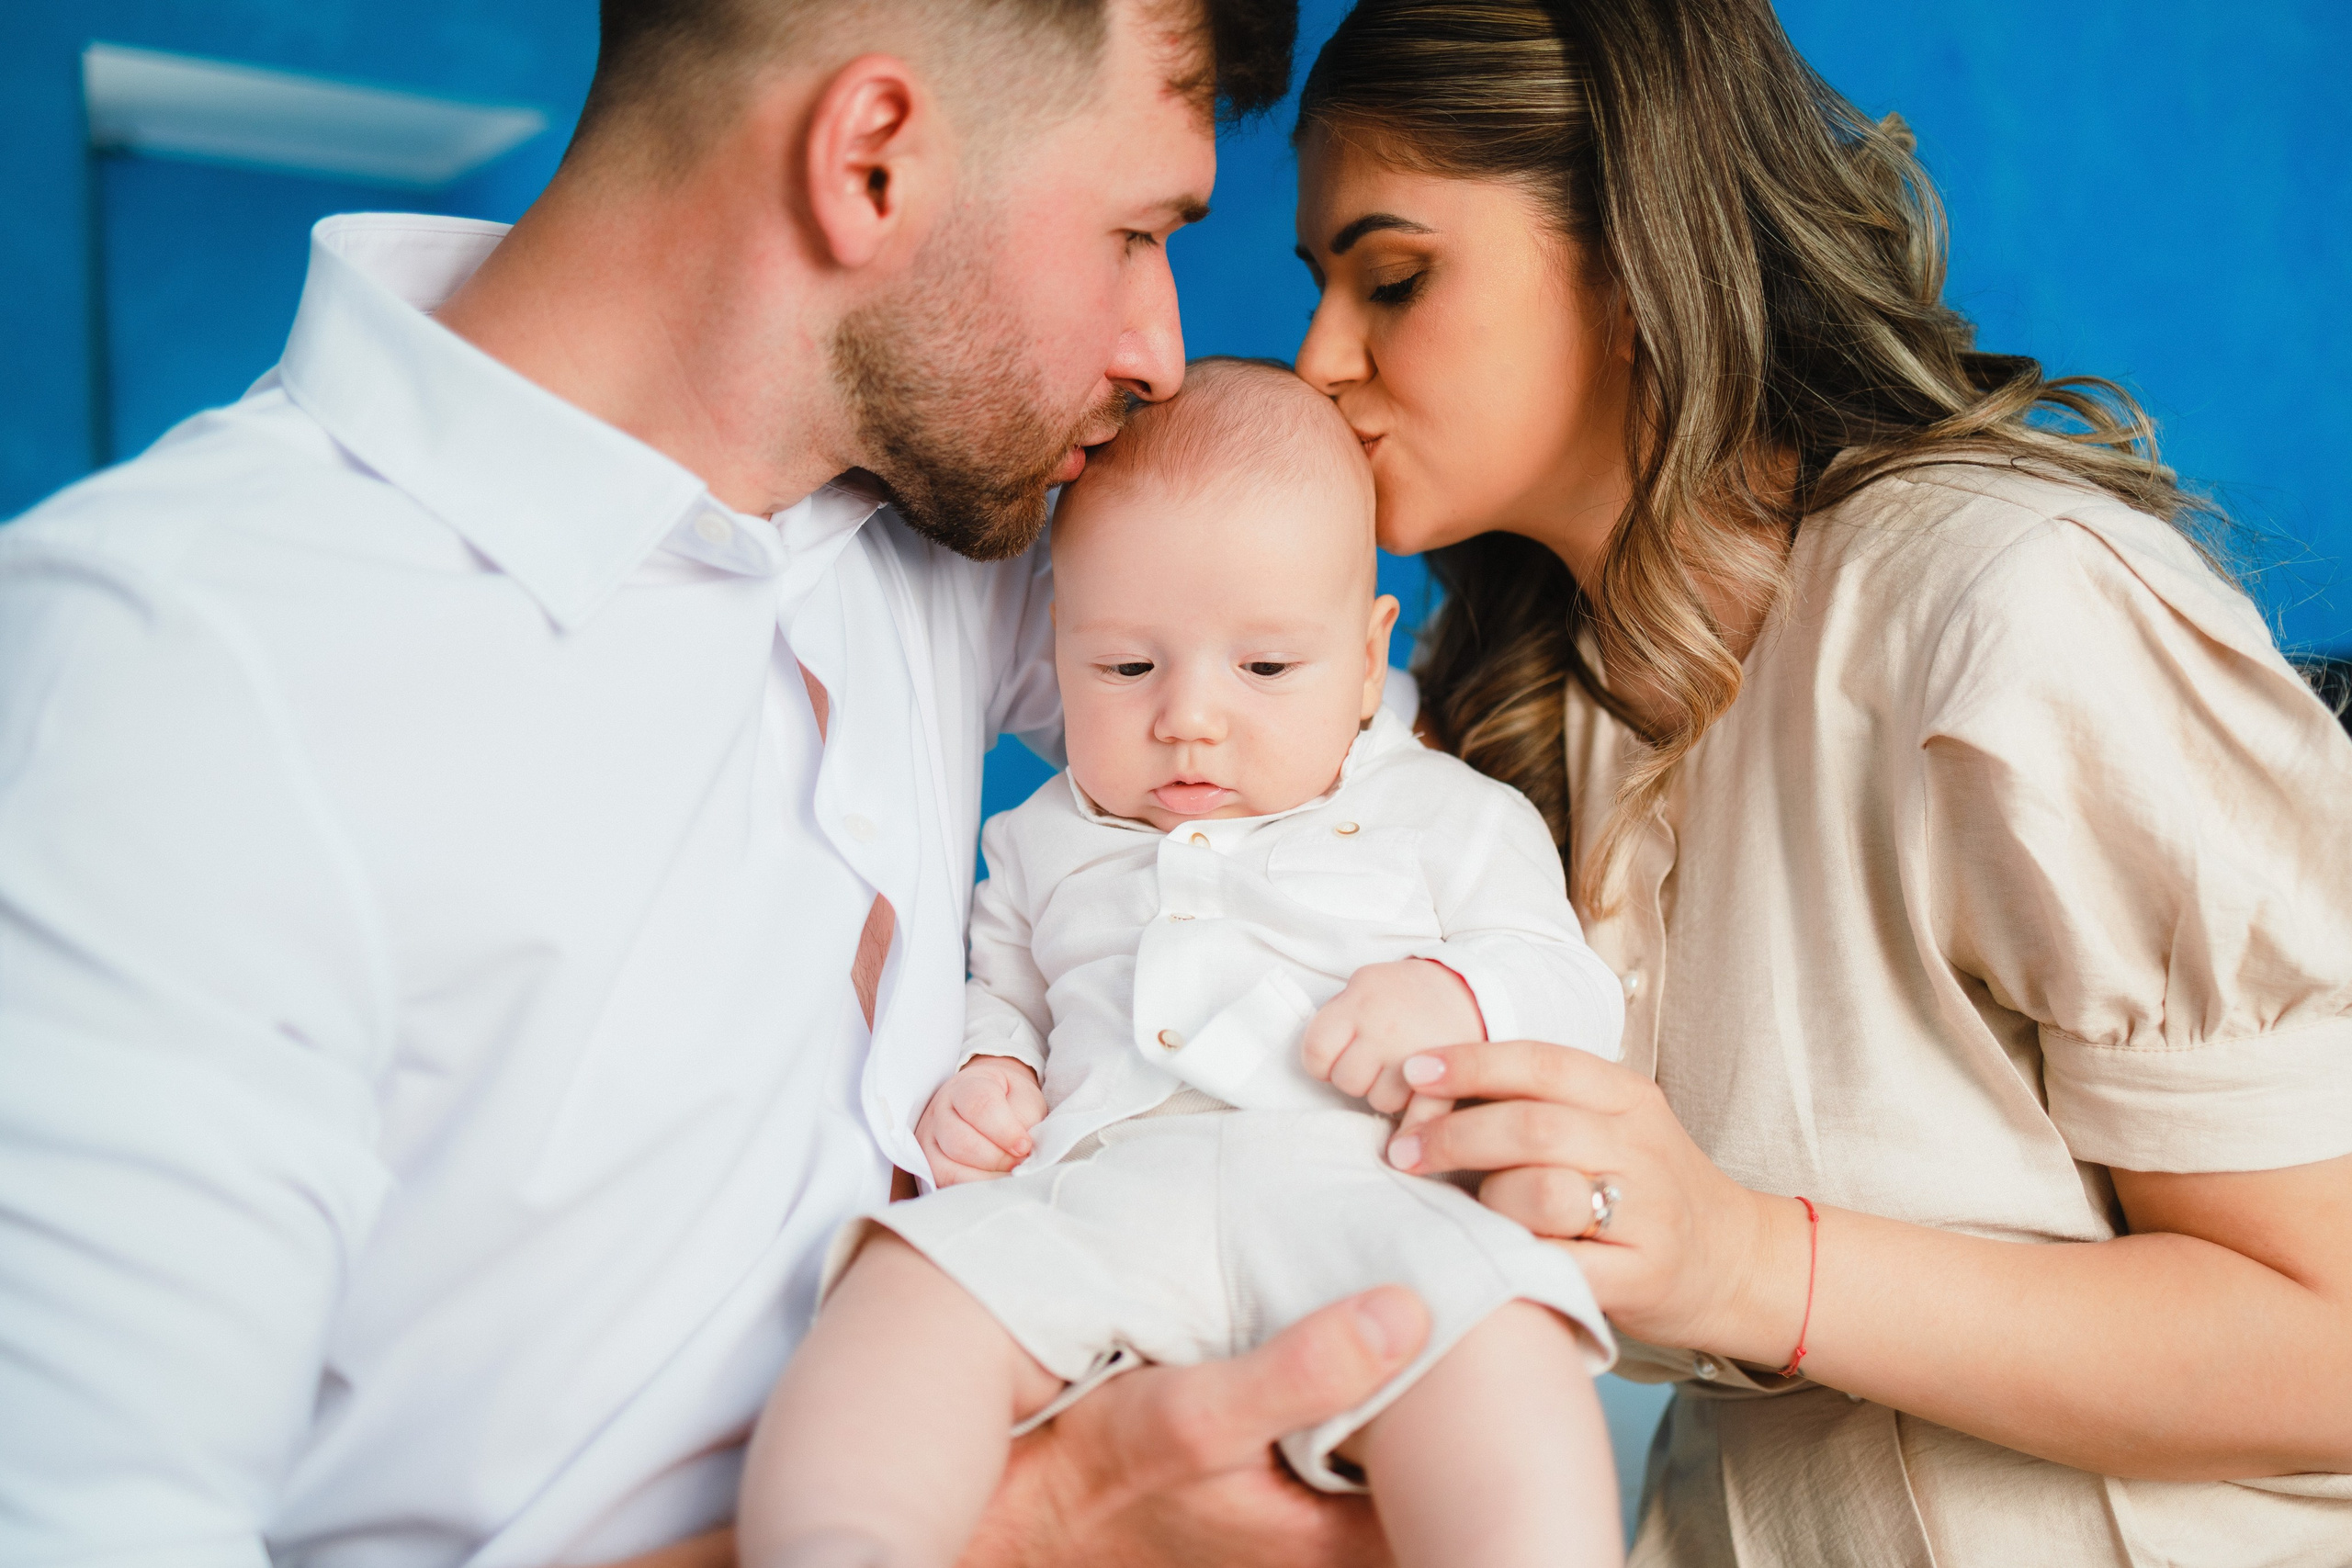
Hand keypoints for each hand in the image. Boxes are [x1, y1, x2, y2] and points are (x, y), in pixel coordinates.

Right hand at [916, 1056, 1047, 1186]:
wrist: (989, 1103)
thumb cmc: (1009, 1101)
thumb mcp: (1024, 1098)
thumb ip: (1024, 1119)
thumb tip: (1021, 1153)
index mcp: (966, 1086)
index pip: (980, 1106)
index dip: (1006, 1131)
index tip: (1025, 1146)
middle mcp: (940, 1110)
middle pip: (962, 1142)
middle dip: (997, 1159)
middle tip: (1019, 1163)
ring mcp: (929, 1139)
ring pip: (949, 1168)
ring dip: (985, 1177)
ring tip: (1008, 1175)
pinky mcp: (928, 1165)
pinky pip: (945, 1184)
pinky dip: (972, 1188)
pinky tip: (992, 1183)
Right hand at [960, 1286, 1430, 1567]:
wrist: (1016, 1496)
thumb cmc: (1094, 1469)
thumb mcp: (1195, 1412)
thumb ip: (1302, 1370)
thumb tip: (1409, 1312)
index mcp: (1334, 1538)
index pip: (1450, 1479)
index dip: (1471, 1402)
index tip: (1477, 1322)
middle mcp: (1329, 1534)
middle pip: (1425, 1455)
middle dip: (1438, 1380)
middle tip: (1452, 1293)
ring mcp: (1303, 1508)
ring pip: (1383, 1437)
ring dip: (1392, 1372)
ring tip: (1404, 1290)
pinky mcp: (1274, 1475)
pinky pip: (1339, 1426)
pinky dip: (1347, 1376)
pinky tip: (1341, 1316)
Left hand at [1301, 959, 1481, 1126]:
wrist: (1467, 990)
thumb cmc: (1403, 994)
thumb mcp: (1364, 986)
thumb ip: (1339, 1019)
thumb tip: (1318, 1063)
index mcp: (1361, 1001)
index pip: (1316, 1051)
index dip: (1322, 1061)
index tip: (1336, 1057)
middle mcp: (1388, 1028)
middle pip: (1347, 1081)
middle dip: (1356, 1077)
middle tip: (1374, 1064)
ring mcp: (1420, 1056)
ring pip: (1381, 1103)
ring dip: (1387, 1095)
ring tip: (1401, 1074)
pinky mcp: (1449, 1080)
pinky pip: (1421, 1117)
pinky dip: (1412, 1131)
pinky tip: (1406, 1137)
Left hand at [1384, 1040, 1791, 1355]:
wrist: (1736, 1262)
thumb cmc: (1647, 1190)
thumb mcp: (1610, 1127)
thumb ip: (1542, 1105)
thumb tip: (1433, 1092)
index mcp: (1627, 1097)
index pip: (1541, 1062)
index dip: (1471, 1063)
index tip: (1413, 1073)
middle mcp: (1640, 1146)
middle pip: (1531, 1126)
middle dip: (1453, 1136)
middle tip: (1402, 1153)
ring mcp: (1647, 1212)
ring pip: (1543, 1192)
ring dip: (1489, 1201)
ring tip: (1473, 1213)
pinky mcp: (1643, 1275)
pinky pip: (1560, 1264)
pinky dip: (1518, 1259)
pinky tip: (1495, 1257)